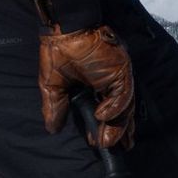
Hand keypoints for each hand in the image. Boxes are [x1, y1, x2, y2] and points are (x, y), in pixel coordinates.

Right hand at [39, 25, 134, 146]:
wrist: (65, 29)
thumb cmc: (58, 52)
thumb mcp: (52, 85)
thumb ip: (55, 107)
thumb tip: (52, 129)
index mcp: (94, 87)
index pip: (105, 113)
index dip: (104, 129)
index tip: (98, 143)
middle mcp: (109, 84)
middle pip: (121, 113)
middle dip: (117, 132)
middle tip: (110, 148)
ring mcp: (117, 77)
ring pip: (125, 106)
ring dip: (118, 125)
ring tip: (108, 141)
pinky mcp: (122, 70)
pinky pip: (124, 93)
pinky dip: (115, 107)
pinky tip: (102, 116)